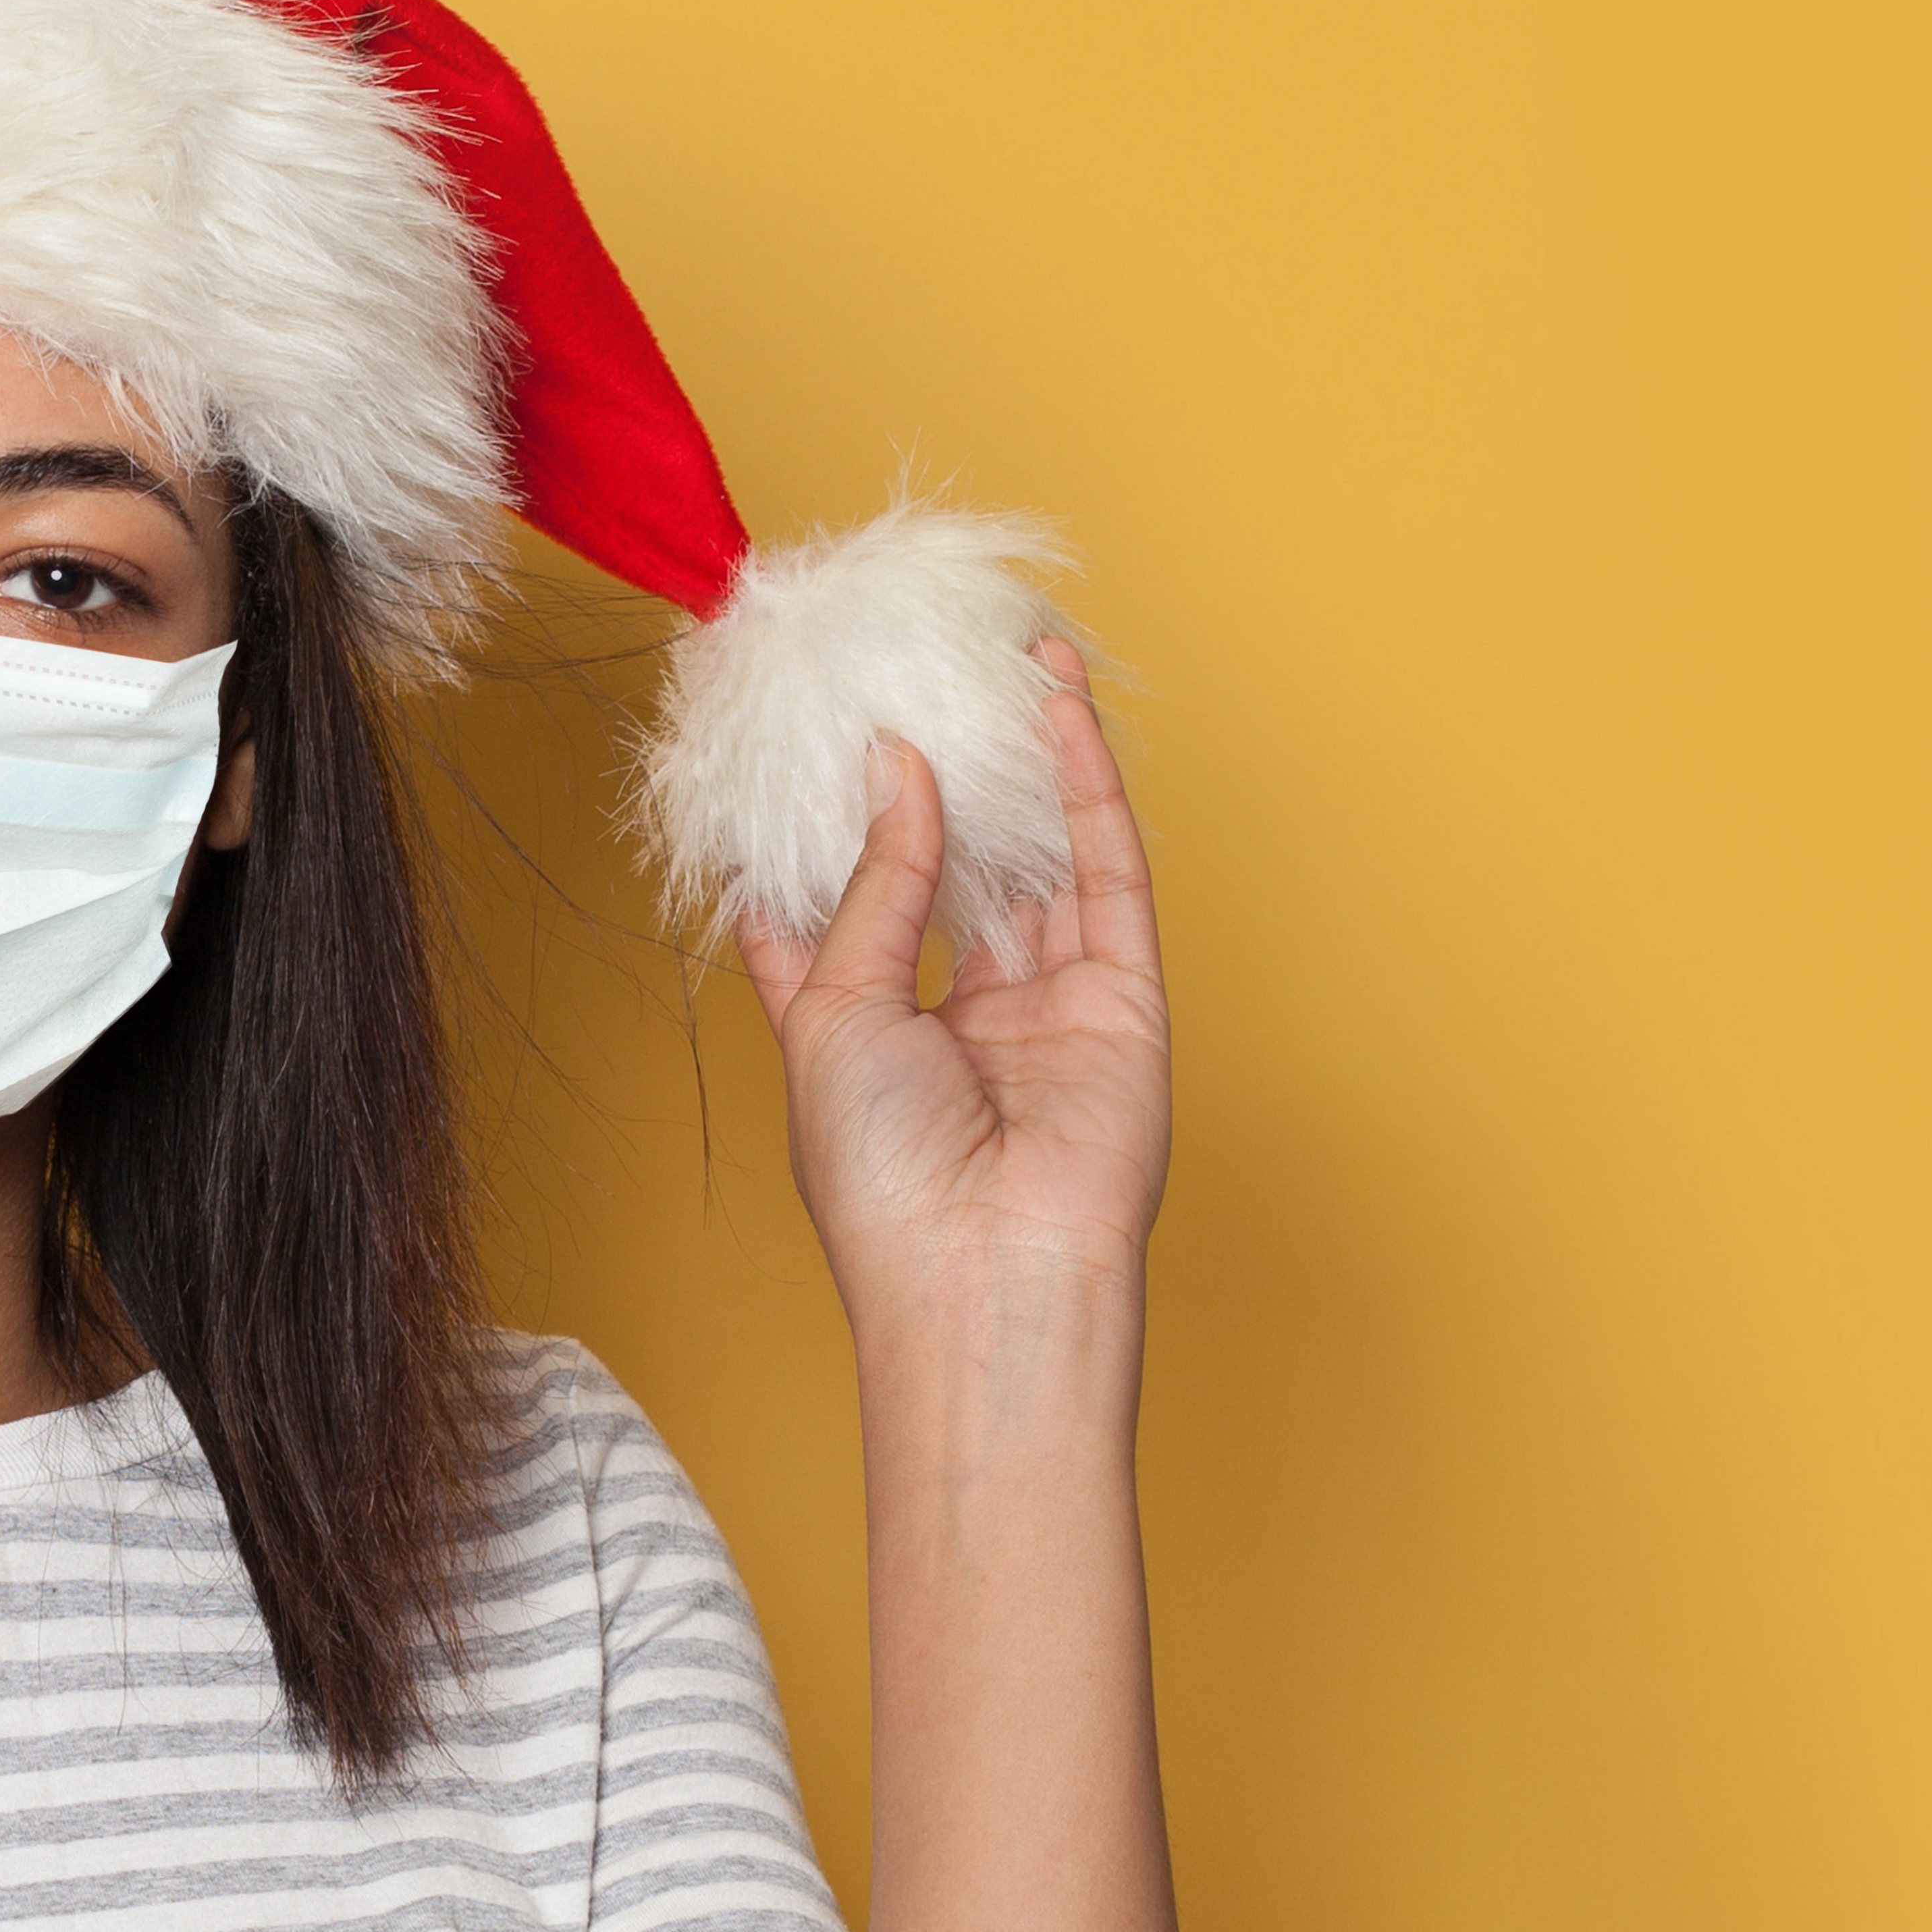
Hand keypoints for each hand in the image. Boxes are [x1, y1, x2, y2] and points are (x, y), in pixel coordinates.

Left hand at [739, 641, 1170, 1339]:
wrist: (987, 1281)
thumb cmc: (883, 1178)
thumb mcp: (834, 1012)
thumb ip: (874, 884)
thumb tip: (893, 767)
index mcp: (866, 1037)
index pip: (842, 914)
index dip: (827, 830)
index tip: (807, 739)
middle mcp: (960, 1019)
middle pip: (953, 870)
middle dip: (940, 775)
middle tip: (918, 670)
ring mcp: (1048, 1008)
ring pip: (1036, 859)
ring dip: (1020, 759)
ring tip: (1002, 650)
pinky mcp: (1123, 1002)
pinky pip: (1106, 876)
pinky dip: (1086, 790)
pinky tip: (1058, 709)